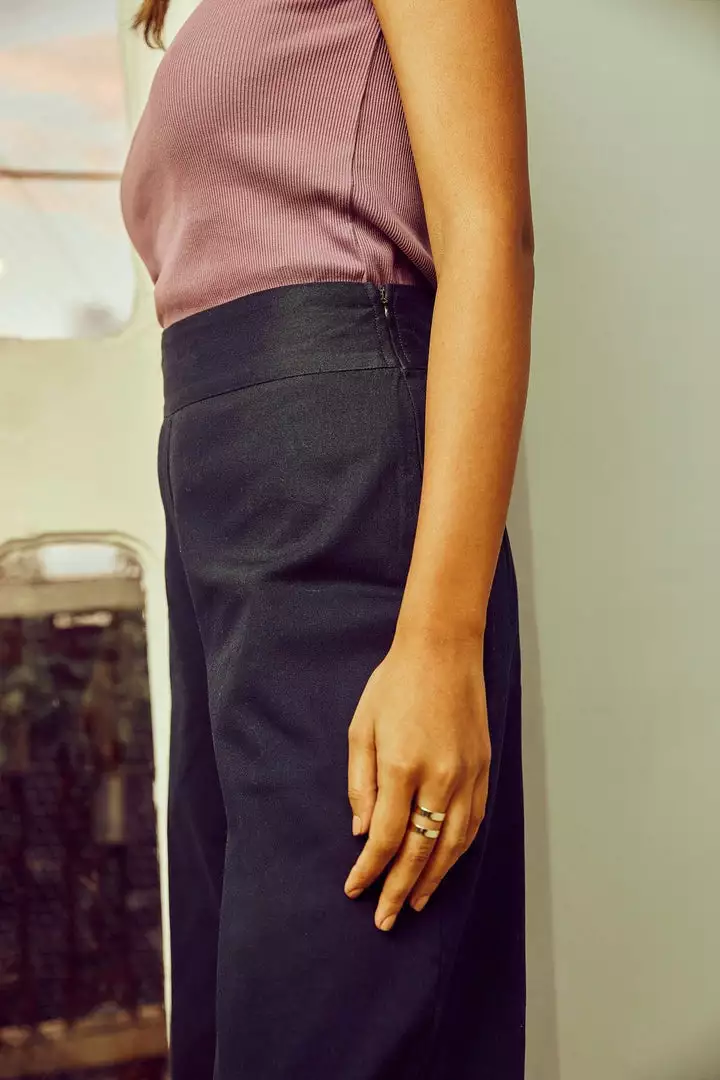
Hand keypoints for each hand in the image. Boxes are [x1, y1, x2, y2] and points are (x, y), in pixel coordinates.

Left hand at [344, 629, 490, 930]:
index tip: (354, 890)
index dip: (369, 871)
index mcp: (402, 767)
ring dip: (433, 879)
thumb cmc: (395, 684)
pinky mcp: (484, 770)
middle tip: (386, 919)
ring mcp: (467, 776)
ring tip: (416, 903)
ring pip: (452, 845)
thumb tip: (362, 831)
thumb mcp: (362, 728)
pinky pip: (473, 822)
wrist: (443, 650)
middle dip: (400, 890)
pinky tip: (444, 865)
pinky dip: (458, 851)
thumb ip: (361, 783)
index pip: (385, 838)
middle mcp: (439, 778)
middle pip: (419, 851)